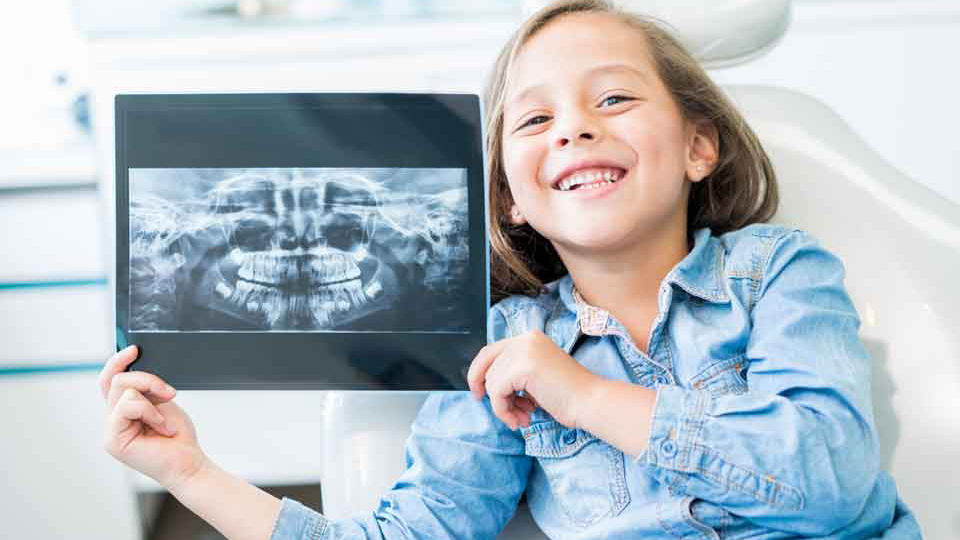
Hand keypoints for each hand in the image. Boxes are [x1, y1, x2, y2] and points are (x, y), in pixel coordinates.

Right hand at [99, 345, 207, 490]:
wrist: (188, 462)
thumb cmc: (177, 436)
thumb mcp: (162, 402)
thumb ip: (145, 388)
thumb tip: (134, 365)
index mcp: (122, 409)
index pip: (109, 379)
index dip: (118, 361)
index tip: (135, 349)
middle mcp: (112, 418)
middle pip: (115, 380)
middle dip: (147, 379)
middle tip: (169, 393)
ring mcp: (110, 430)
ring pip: (123, 390)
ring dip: (153, 400)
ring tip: (165, 419)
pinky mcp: (113, 440)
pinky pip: (128, 406)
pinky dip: (150, 412)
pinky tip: (161, 426)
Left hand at [467, 330, 599, 429]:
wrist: (590, 402)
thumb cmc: (567, 395)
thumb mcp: (535, 376)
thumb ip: (513, 372)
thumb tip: (483, 382)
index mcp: (529, 338)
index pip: (490, 351)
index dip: (479, 372)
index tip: (480, 393)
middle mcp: (525, 339)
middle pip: (486, 363)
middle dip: (487, 390)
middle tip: (501, 411)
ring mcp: (524, 350)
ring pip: (491, 381)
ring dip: (502, 406)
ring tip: (522, 417)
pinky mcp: (523, 366)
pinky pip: (497, 392)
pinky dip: (504, 410)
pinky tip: (523, 418)